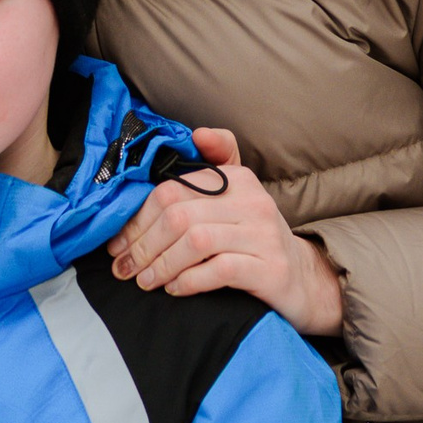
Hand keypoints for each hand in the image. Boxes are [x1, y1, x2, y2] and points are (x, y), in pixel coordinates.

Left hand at [107, 129, 344, 336]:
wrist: (304, 279)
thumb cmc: (255, 240)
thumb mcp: (236, 199)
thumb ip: (214, 166)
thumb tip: (196, 133)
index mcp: (237, 179)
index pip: (172, 190)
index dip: (138, 218)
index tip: (118, 243)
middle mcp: (252, 201)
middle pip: (179, 216)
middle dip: (142, 245)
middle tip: (124, 267)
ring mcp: (263, 235)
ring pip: (196, 241)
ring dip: (161, 265)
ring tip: (145, 281)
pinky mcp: (270, 268)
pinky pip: (218, 270)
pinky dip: (188, 280)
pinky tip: (175, 289)